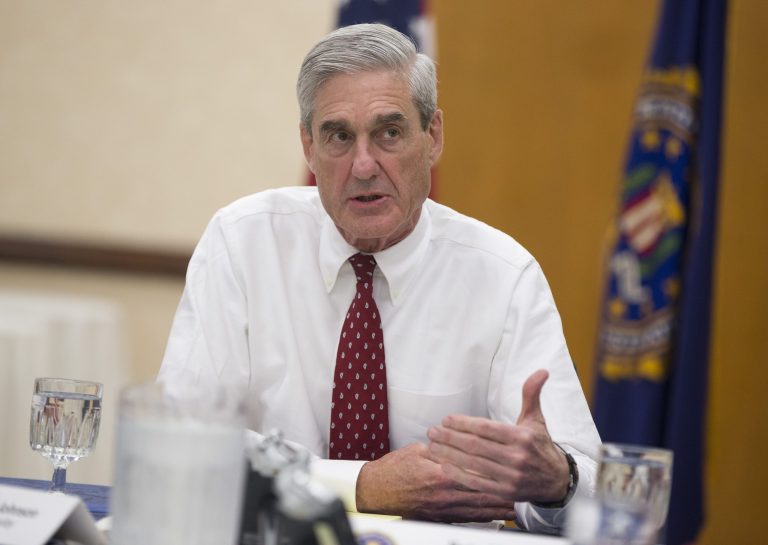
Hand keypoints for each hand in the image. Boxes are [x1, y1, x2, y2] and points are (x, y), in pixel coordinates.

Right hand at [355, 442, 515, 521]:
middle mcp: (446, 492)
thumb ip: (443, 448)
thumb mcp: (418, 451)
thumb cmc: (394, 470)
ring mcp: (445, 508)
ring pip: (480, 508)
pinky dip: (487, 517)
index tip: (513, 466)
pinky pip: (470, 519)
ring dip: (501, 506)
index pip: (476, 470)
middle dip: (505, 490)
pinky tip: (499, 516)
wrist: (375, 493)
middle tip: (525, 487)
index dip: (496, 469)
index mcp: (441, 472)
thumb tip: (462, 442)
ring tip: (519, 503)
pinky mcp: (442, 518)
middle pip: (483, 492)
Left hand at [426, 369, 569, 503]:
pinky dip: (460, 475)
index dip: (464, 424)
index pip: (486, 428)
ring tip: (433, 446)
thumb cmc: (540, 445)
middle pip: (476, 446)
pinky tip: (444, 466)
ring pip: (474, 464)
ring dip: (450, 454)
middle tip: (432, 431)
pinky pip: (478, 483)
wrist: (557, 480)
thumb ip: (532, 394)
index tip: (446, 419)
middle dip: (450, 438)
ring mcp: (511, 477)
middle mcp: (517, 457)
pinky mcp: (506, 493)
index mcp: (522, 437)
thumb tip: (542, 371)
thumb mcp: (536, 419)